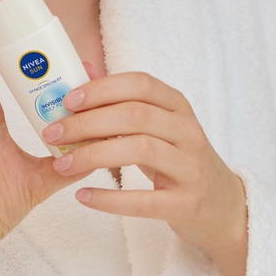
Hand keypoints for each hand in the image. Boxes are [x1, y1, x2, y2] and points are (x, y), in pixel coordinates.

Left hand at [42, 71, 247, 275]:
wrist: (223, 207)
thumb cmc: (178, 159)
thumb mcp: (158, 125)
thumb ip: (121, 99)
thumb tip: (82, 69)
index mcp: (178, 107)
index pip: (140, 84)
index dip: (102, 88)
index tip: (67, 100)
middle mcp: (188, 132)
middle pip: (135, 115)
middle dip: (87, 122)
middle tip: (52, 133)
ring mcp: (191, 168)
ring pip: (140, 150)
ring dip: (92, 155)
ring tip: (60, 165)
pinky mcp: (186, 204)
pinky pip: (144, 200)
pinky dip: (110, 199)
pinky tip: (83, 196)